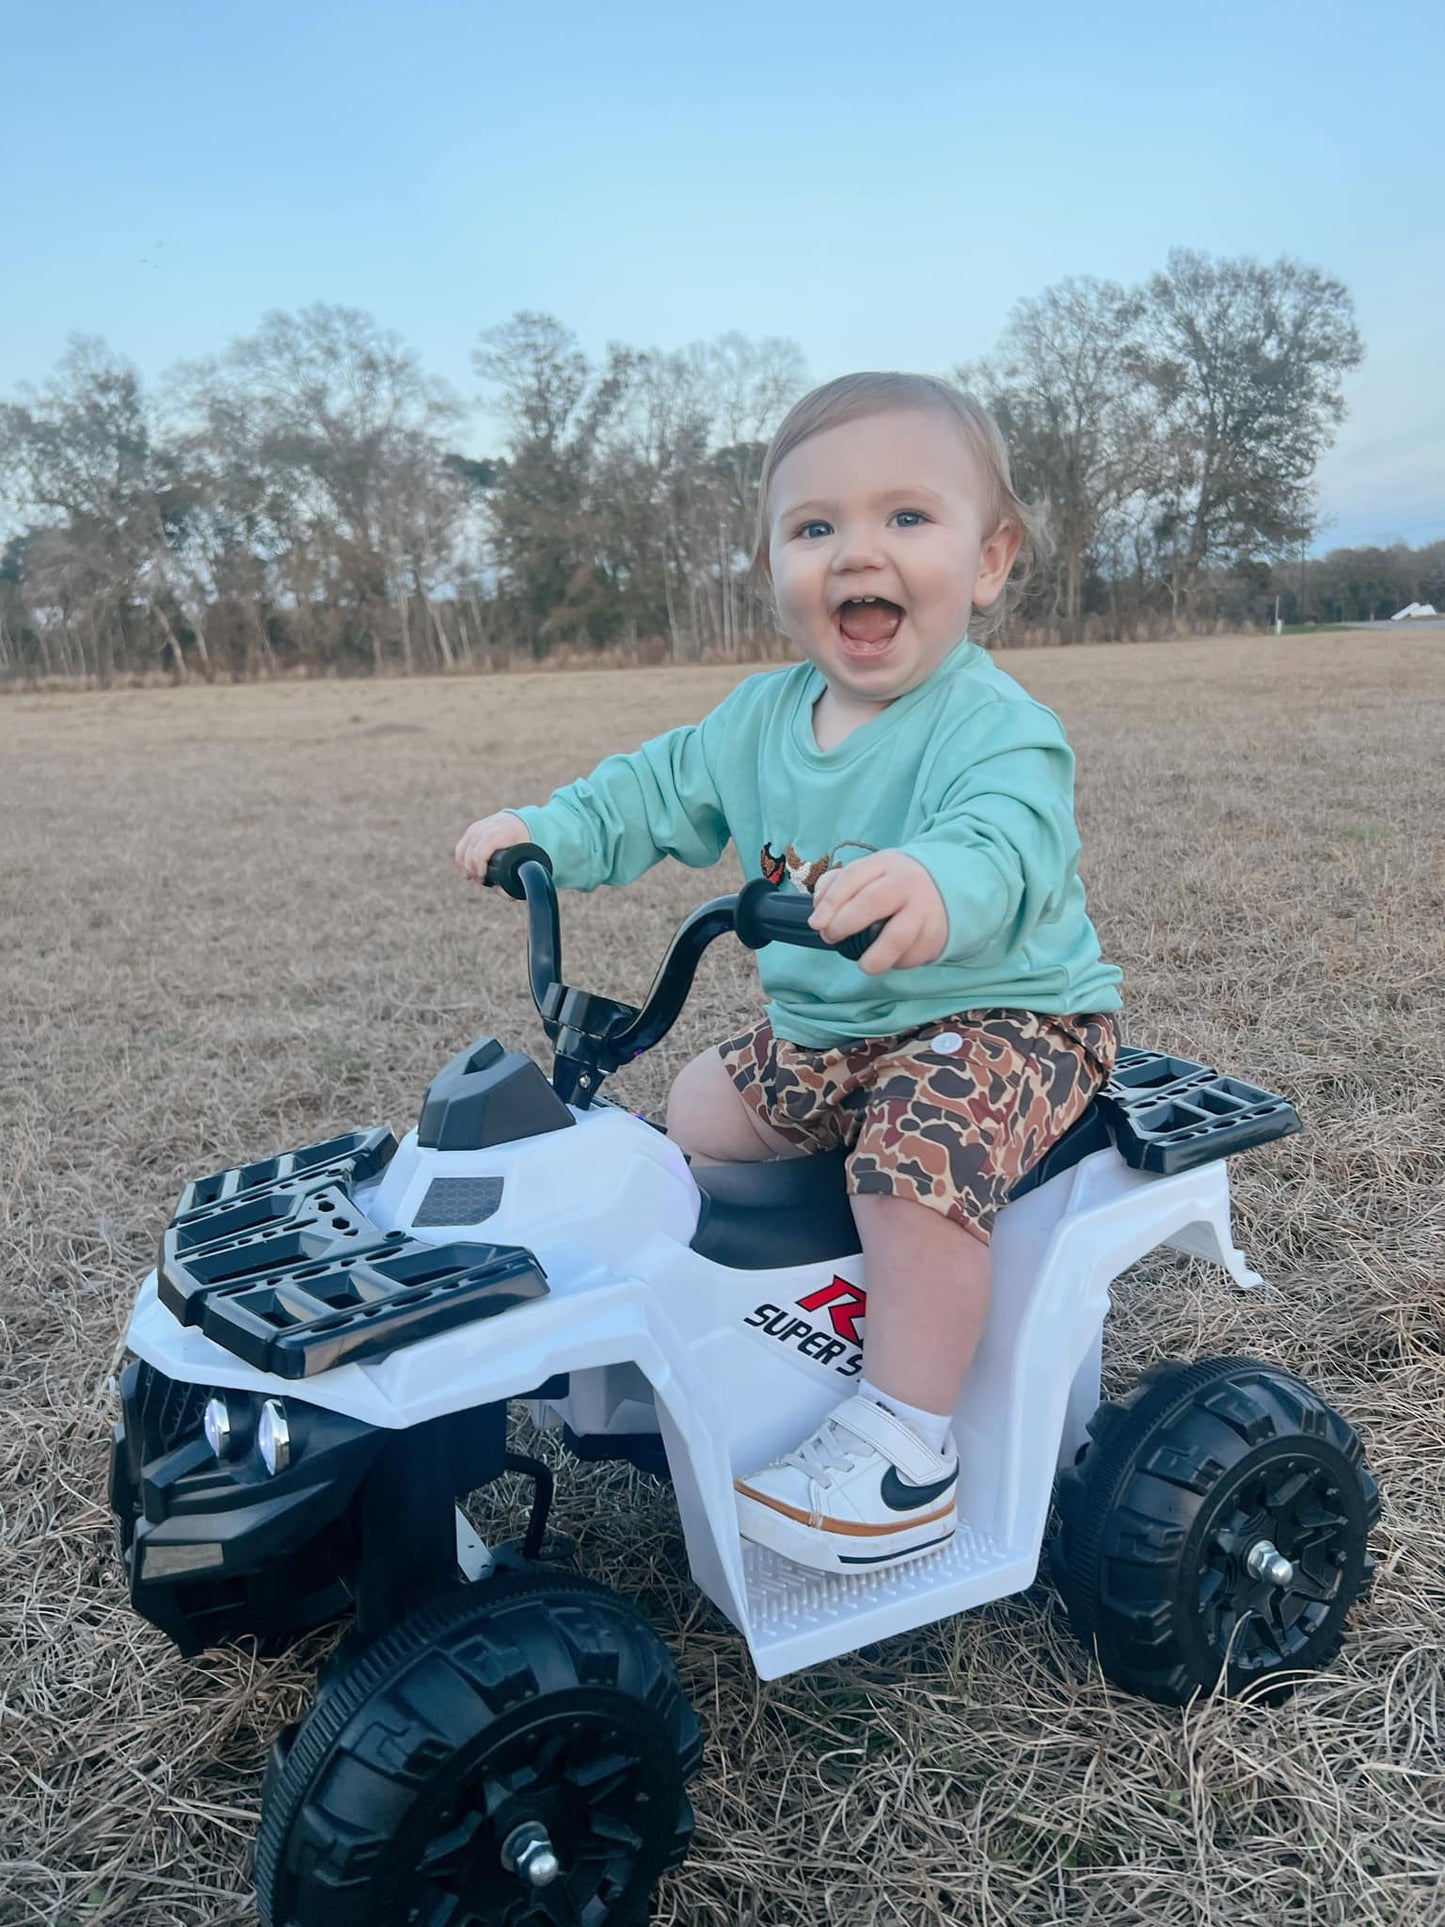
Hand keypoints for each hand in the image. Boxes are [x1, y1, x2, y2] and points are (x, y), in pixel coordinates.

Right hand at [454, 810, 530, 882]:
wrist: (520, 822)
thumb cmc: (524, 844)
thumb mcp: (527, 858)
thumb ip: (516, 878)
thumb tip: (497, 890)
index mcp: (502, 832)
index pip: (481, 850)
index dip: (478, 867)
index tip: (483, 878)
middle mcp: (487, 828)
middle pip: (470, 853)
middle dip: (472, 871)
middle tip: (481, 881)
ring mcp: (477, 828)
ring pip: (463, 851)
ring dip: (466, 867)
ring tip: (475, 877)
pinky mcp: (471, 830)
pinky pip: (461, 847)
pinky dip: (462, 861)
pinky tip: (467, 870)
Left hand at [808, 851, 947, 974]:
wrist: (947, 889)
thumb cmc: (894, 884)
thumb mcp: (869, 873)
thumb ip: (838, 884)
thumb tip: (818, 907)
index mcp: (884, 864)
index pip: (851, 878)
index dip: (829, 903)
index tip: (815, 923)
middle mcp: (906, 884)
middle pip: (869, 904)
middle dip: (843, 925)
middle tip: (831, 937)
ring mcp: (924, 910)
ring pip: (896, 938)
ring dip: (874, 957)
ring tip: (864, 965)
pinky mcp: (935, 935)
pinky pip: (910, 955)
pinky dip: (894, 963)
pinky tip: (887, 959)